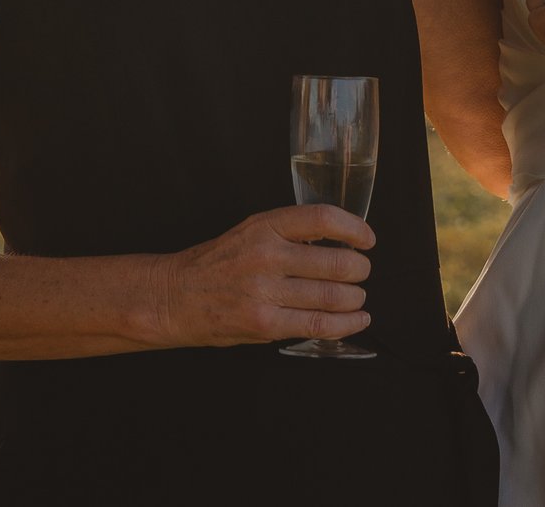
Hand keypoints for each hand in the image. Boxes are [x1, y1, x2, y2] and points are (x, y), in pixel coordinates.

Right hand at [146, 205, 373, 347]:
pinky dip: (347, 324)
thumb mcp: (250, 232)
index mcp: (265, 226)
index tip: (367, 239)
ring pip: (334, 296)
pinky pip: (320, 324)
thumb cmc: (218, 264)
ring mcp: (266, 292)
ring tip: (356, 298)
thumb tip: (340, 242)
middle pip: (337, 262)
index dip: (354, 229)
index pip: (322, 219)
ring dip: (355, 298)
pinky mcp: (266, 323)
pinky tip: (356, 319)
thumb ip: (290, 234)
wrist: (177, 296)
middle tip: (361, 272)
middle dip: (360, 270)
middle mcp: (267, 255)